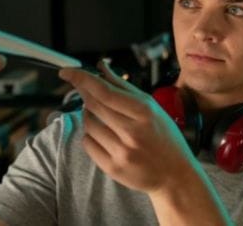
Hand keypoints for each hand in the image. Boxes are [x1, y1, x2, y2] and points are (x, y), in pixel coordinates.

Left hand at [58, 60, 198, 194]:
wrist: (175, 175)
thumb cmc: (164, 137)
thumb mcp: (151, 107)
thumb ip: (124, 86)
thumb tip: (101, 66)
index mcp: (144, 112)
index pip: (104, 91)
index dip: (81, 78)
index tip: (67, 72)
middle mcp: (132, 132)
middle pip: (93, 105)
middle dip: (83, 92)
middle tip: (82, 88)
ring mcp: (121, 152)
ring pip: (88, 124)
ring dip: (88, 114)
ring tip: (101, 115)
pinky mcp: (113, 168)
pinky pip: (88, 144)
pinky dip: (90, 135)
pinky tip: (103, 134)